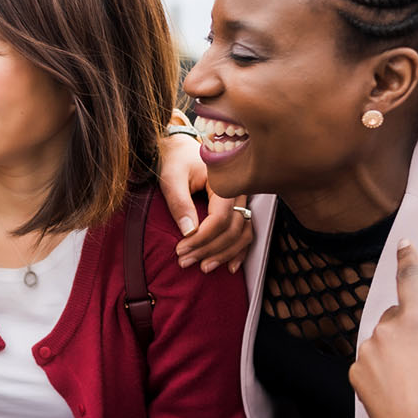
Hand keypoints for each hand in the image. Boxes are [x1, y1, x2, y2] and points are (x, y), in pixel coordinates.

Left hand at [156, 134, 252, 273]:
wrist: (182, 149)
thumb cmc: (176, 161)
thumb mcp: (171, 177)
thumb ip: (179, 202)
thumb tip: (188, 233)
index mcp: (225, 181)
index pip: (220, 218)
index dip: (202, 239)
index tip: (180, 250)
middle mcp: (239, 191)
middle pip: (233, 229)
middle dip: (209, 250)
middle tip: (185, 262)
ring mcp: (241, 201)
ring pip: (243, 234)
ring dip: (225, 254)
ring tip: (203, 268)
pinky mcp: (239, 208)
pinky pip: (246, 232)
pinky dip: (240, 251)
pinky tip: (230, 267)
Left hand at [351, 240, 417, 417]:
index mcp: (415, 320)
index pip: (410, 280)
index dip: (408, 260)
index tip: (404, 244)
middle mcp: (384, 330)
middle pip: (396, 317)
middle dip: (410, 327)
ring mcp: (366, 352)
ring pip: (381, 340)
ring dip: (394, 349)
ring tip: (416, 379)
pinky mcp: (355, 374)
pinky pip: (369, 362)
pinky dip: (381, 369)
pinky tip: (399, 389)